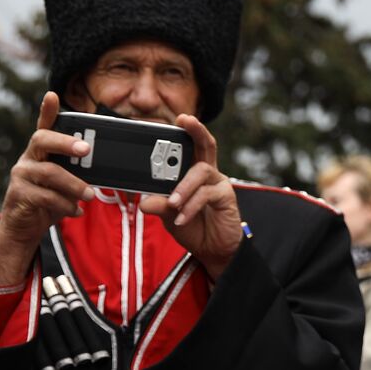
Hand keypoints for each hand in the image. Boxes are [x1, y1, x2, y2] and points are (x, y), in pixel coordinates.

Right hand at [0, 93, 94, 285]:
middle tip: (87, 149)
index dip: (47, 111)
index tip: (52, 95)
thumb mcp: (66, 184)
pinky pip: (45, 196)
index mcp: (42, 152)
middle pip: (42, 140)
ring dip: (74, 184)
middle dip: (66, 142)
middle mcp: (28, 158)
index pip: (43, 127)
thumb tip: (106, 168)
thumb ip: (78, 172)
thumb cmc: (50, 200)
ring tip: (90, 195)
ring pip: (49, 172)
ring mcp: (21, 175)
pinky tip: (76, 211)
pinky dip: (65, 205)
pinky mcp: (18, 195)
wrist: (24, 228)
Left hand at [140, 115, 241, 279]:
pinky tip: (181, 218)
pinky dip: (191, 206)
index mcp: (193, 173)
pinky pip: (207, 194)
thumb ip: (159, 205)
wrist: (212, 250)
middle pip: (206, 144)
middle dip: (196, 129)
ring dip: (183, 186)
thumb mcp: (169, 215)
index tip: (177, 118)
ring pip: (201, 171)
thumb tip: (144, 202)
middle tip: (185, 119)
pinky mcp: (227, 197)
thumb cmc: (193, 227)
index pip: (190, 147)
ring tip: (172, 203)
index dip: (186, 131)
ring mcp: (219, 184)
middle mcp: (208, 174)